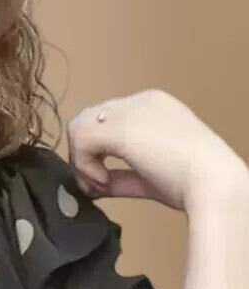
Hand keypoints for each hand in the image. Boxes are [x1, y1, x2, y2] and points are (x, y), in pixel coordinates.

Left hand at [65, 88, 248, 211]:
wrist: (210, 181)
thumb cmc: (190, 183)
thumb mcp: (148, 177)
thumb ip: (120, 177)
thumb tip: (95, 186)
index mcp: (153, 108)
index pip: (106, 122)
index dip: (96, 153)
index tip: (105, 182)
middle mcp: (140, 102)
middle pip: (89, 121)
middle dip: (84, 156)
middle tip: (97, 185)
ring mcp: (130, 110)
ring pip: (79, 127)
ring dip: (83, 162)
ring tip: (101, 184)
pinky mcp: (120, 126)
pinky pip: (80, 140)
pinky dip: (85, 166)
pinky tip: (104, 181)